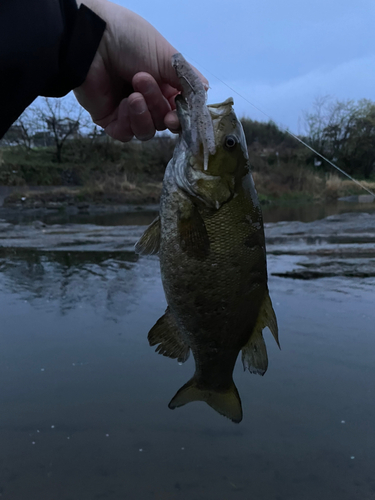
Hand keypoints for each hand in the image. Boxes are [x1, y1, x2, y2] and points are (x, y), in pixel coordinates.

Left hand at [74, 0, 207, 141]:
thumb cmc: (130, 40)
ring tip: (133, 93)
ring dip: (143, 114)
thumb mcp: (168, 58)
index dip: (182, 118)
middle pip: (163, 122)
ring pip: (147, 131)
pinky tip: (124, 102)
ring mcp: (128, 111)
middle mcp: (148, 99)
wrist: (91, 39)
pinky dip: (129, 121)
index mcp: (164, 84)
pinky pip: (127, 134)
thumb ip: (189, 81)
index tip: (179, 116)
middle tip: (142, 80)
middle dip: (157, 105)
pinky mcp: (110, 120)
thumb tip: (207, 93)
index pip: (179, 111)